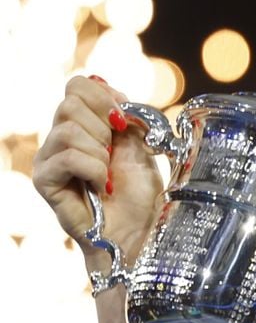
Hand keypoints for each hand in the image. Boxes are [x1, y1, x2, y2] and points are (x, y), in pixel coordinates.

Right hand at [32, 75, 161, 274]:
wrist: (139, 236)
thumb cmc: (141, 199)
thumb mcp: (142, 149)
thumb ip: (127, 118)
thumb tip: (111, 90)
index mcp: (83, 126)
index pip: (77, 85)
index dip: (104, 98)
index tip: (124, 121)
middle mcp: (60, 137)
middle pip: (71, 102)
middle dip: (104, 129)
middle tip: (114, 158)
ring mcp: (49, 159)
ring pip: (69, 129)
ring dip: (100, 154)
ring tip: (108, 177)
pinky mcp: (45, 180)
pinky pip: (67, 156)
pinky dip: (93, 170)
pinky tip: (101, 188)